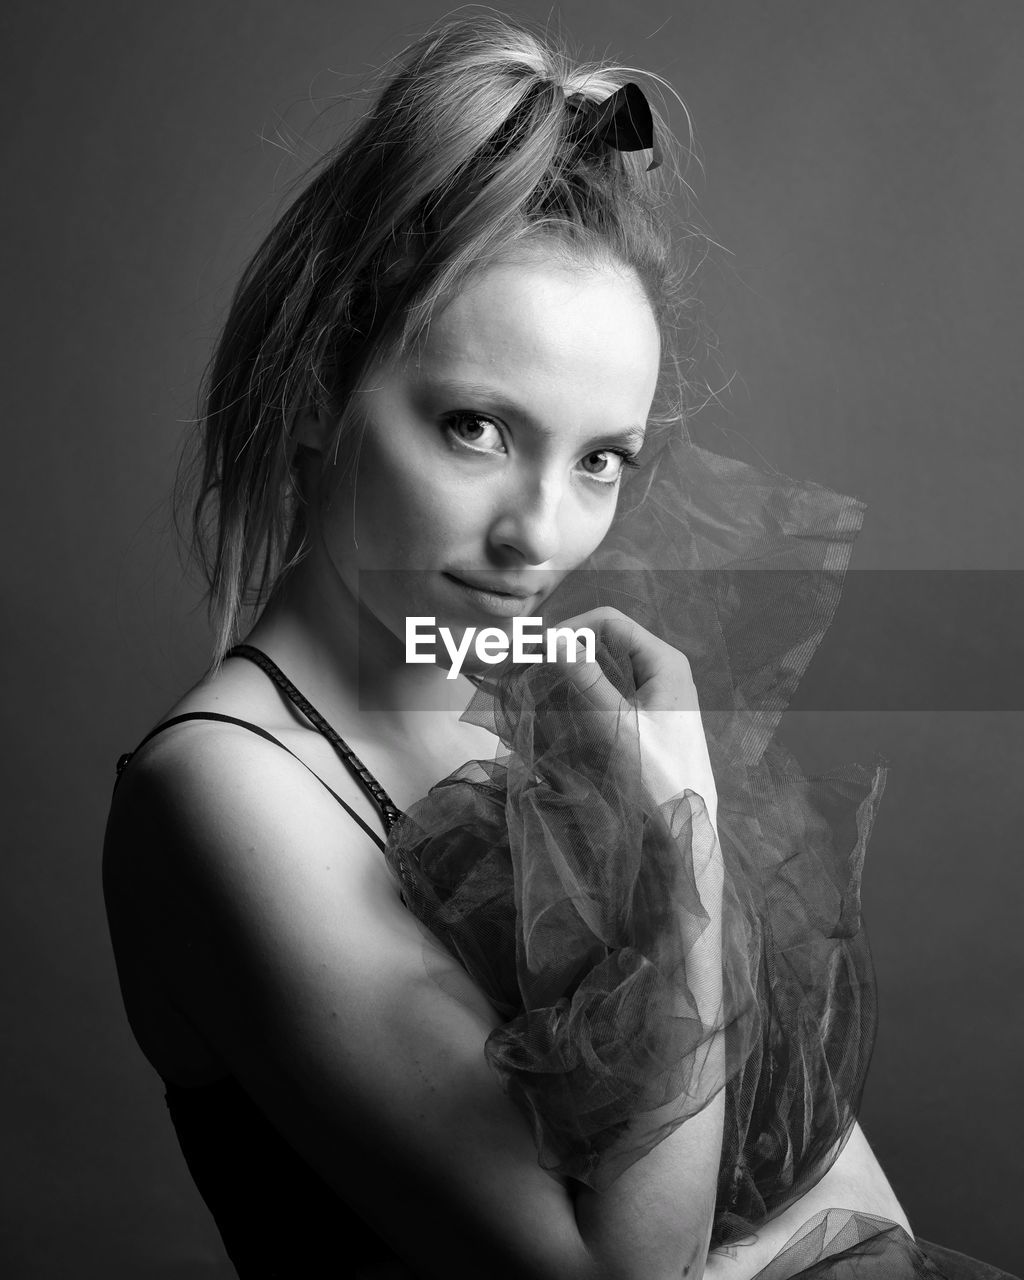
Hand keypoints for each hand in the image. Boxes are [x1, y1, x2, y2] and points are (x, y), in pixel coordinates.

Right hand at [549, 606, 718, 827]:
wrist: (685, 828)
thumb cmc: (656, 774)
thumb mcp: (616, 724)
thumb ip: (586, 679)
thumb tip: (553, 638)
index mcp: (665, 661)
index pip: (608, 622)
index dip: (570, 629)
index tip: (536, 651)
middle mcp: (664, 668)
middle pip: (608, 640)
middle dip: (570, 649)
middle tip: (532, 669)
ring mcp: (659, 691)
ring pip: (609, 665)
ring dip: (576, 671)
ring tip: (544, 687)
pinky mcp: (651, 714)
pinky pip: (614, 688)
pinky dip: (588, 691)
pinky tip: (566, 708)